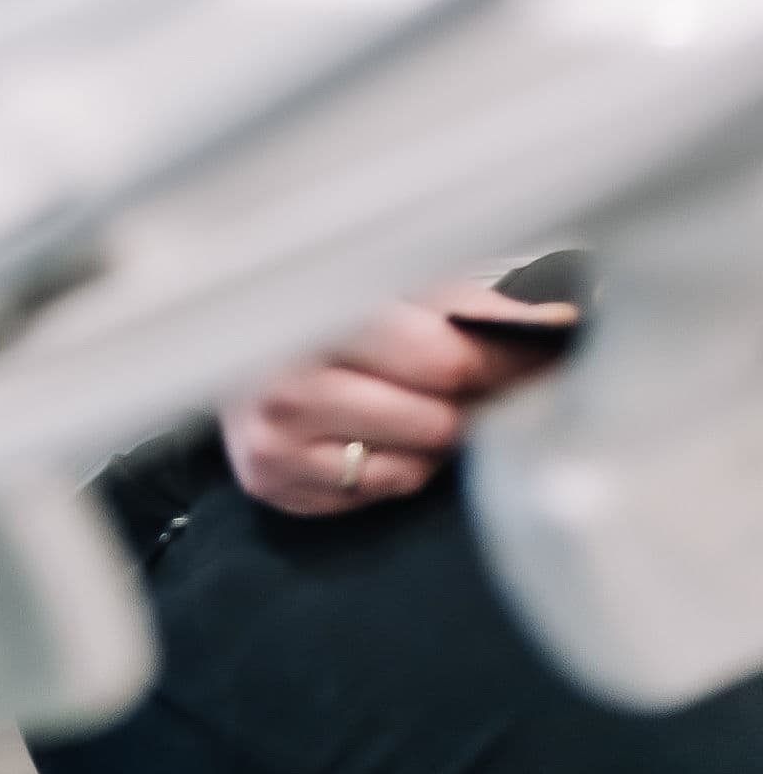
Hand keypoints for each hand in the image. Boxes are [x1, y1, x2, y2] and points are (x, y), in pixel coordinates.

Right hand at [222, 280, 579, 517]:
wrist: (221, 337)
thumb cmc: (317, 305)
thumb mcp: (386, 282)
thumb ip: (463, 307)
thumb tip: (552, 326)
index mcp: (315, 310)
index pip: (443, 359)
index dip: (507, 366)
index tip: (549, 364)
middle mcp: (286, 381)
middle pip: (437, 421)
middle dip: (476, 404)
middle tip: (492, 384)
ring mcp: (276, 439)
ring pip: (416, 464)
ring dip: (434, 438)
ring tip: (414, 401)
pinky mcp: (272, 482)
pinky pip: (380, 491)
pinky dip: (394, 465)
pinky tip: (373, 431)